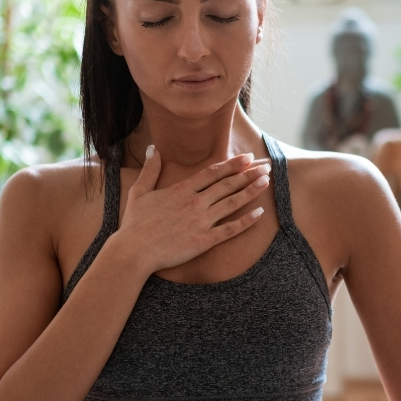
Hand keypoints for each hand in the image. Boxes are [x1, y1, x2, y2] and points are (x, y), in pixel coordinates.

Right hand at [117, 146, 270, 275]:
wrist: (134, 251)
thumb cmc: (135, 223)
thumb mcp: (139, 192)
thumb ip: (150, 170)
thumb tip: (153, 149)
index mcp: (181, 190)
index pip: (212, 173)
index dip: (232, 164)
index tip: (246, 158)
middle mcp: (194, 203)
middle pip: (227, 184)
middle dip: (248, 174)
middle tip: (266, 166)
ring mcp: (201, 222)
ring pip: (232, 203)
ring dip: (251, 191)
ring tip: (266, 182)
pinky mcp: (203, 240)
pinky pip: (230, 230)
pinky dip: (246, 221)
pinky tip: (259, 213)